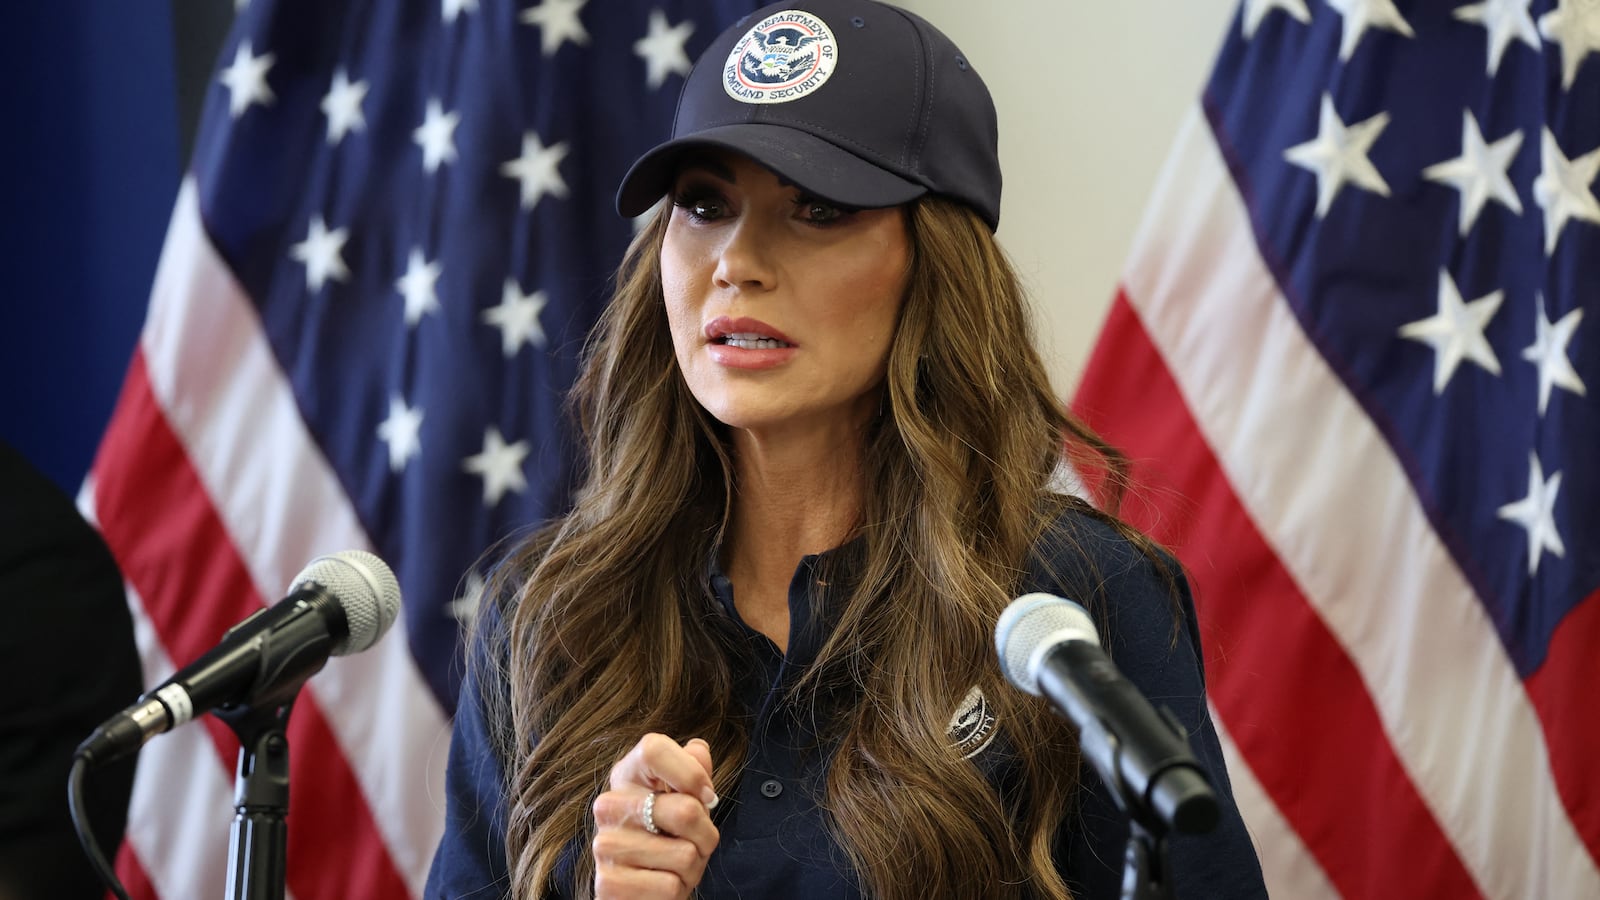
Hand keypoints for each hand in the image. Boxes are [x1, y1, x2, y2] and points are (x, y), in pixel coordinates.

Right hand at [592, 733, 719, 899]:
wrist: (645, 892)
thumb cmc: (669, 842)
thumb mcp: (686, 803)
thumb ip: (693, 772)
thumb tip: (698, 749)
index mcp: (626, 776)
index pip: (654, 749)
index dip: (691, 772)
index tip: (707, 796)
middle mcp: (609, 806)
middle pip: (685, 810)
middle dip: (706, 835)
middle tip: (694, 845)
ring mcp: (605, 845)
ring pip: (685, 854)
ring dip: (693, 868)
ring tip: (675, 868)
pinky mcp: (608, 884)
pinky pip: (670, 886)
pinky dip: (677, 891)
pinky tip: (660, 887)